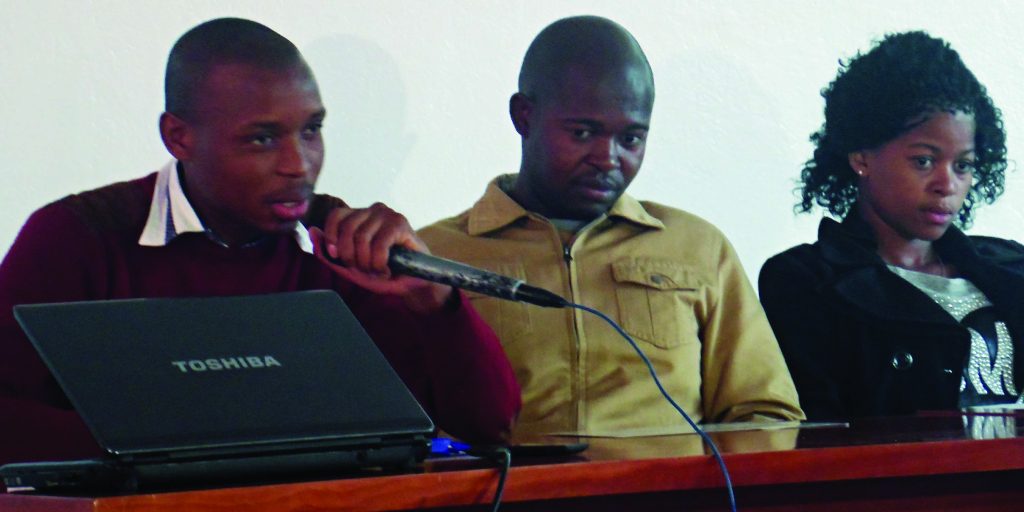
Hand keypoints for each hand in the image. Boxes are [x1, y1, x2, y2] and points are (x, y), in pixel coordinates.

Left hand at [309, 203, 453, 313]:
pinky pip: (379, 245)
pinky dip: (379, 263)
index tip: (338, 256)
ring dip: (367, 263)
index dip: (332, 237)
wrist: (414, 282)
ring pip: (361, 238)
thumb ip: (330, 253)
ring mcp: (387, 214)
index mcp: (360, 215)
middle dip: (351, 256)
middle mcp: (373, 210)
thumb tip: (311, 233)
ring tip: (377, 271)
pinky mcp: (400, 223)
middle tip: (364, 269)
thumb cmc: (383, 272)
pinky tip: (386, 269)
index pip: (336, 216)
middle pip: (347, 228)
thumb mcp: (351, 266)